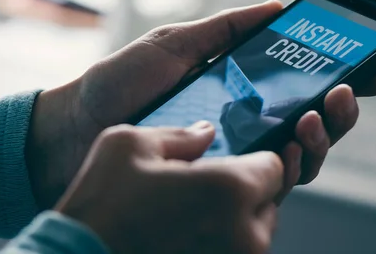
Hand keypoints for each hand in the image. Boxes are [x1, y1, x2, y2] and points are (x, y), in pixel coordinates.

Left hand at [26, 0, 375, 207]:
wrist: (75, 128)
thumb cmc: (120, 84)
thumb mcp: (174, 43)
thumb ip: (225, 28)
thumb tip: (277, 7)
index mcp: (242, 86)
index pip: (305, 80)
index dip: (349, 74)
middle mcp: (248, 121)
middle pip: (316, 119)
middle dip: (344, 106)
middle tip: (345, 91)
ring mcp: (237, 153)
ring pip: (304, 153)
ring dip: (325, 134)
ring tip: (318, 112)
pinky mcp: (221, 180)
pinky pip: (272, 179)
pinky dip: (295, 163)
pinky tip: (295, 144)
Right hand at [55, 122, 282, 253]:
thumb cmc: (100, 208)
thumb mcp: (128, 146)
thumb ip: (179, 134)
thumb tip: (206, 132)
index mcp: (230, 190)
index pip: (275, 166)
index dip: (256, 157)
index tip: (238, 158)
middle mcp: (245, 235)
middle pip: (269, 201)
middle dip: (246, 190)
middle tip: (209, 186)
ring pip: (256, 232)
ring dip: (235, 219)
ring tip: (193, 212)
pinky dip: (221, 242)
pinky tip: (185, 234)